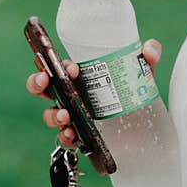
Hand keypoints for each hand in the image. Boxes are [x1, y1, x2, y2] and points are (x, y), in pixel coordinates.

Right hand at [25, 39, 162, 145]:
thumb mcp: (142, 72)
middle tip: (44, 81)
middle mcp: (72, 95)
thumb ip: (148, 56)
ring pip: (50, 114)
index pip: (59, 66)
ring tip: (65, 116)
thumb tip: (150, 49)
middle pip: (43, 87)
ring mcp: (74, 115)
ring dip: (53, 114)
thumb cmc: (135, 92)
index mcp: (80, 76)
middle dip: (37, 82)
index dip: (58, 64)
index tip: (72, 69)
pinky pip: (65, 138)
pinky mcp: (80, 135)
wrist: (145, 124)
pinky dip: (65, 137)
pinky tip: (71, 135)